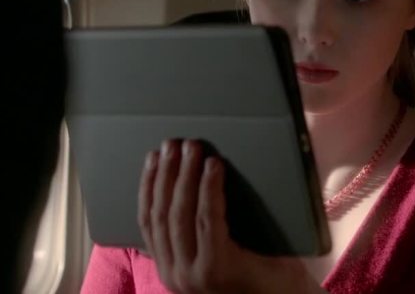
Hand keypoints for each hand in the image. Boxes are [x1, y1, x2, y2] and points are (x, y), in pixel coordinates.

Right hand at [138, 139, 323, 293]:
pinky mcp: (217, 268)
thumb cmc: (262, 272)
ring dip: (185, 175)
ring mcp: (193, 275)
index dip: (148, 185)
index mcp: (170, 269)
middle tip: (173, 144)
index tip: (153, 157)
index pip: (148, 221)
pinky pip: (208, 219)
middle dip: (165, 173)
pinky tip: (214, 166)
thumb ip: (201, 232)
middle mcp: (175, 275)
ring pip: (181, 214)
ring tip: (194, 147)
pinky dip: (210, 189)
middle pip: (161, 214)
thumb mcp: (221, 251)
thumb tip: (190, 184)